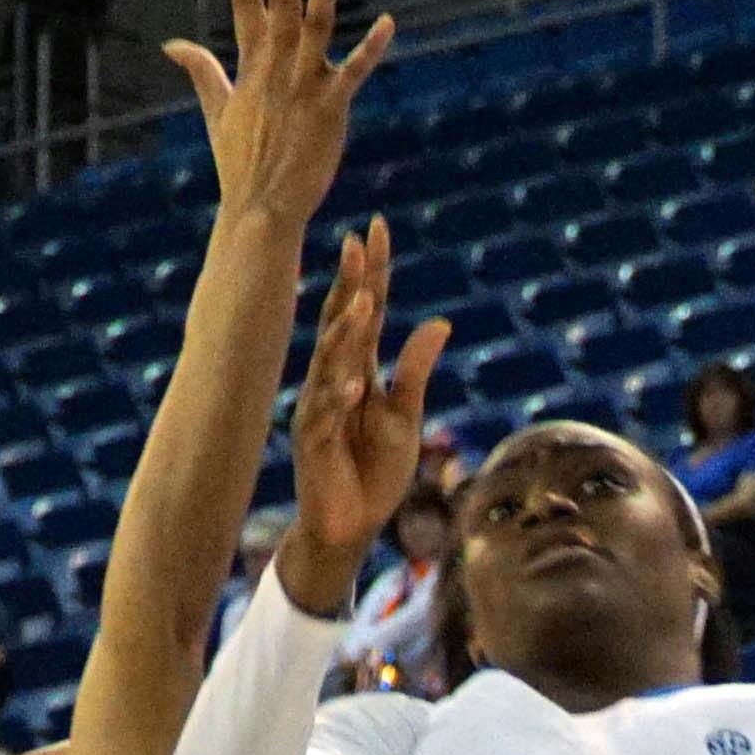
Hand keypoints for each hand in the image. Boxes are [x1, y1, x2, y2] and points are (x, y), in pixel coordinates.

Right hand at [161, 0, 394, 231]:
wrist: (261, 206)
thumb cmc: (240, 161)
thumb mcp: (216, 110)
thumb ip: (200, 70)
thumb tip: (172, 44)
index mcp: (251, 63)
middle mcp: (276, 66)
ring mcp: (303, 84)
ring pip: (315, 23)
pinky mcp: (330, 107)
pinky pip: (354, 71)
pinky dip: (371, 47)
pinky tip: (388, 23)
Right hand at [273, 223, 449, 615]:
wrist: (349, 526)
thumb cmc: (375, 471)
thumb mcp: (406, 416)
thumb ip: (416, 370)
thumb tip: (441, 322)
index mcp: (359, 368)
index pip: (368, 310)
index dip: (372, 272)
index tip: (375, 229)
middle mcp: (334, 378)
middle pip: (343, 322)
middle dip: (350, 284)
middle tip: (356, 243)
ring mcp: (319, 408)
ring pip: (330, 362)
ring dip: (345, 333)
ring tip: (362, 302)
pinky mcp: (313, 442)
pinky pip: (325, 416)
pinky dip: (337, 400)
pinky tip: (351, 384)